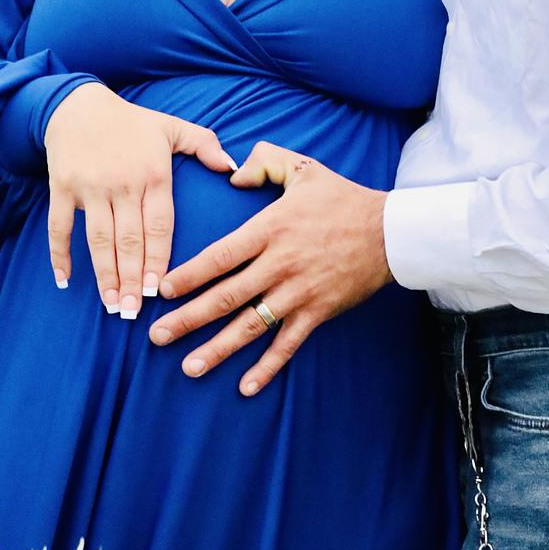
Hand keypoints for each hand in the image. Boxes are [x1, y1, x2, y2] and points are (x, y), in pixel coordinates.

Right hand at [43, 84, 235, 315]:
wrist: (78, 104)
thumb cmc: (131, 120)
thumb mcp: (172, 126)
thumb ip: (204, 145)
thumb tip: (232, 168)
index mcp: (154, 175)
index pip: (159, 227)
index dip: (159, 260)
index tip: (161, 292)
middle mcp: (123, 184)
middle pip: (129, 240)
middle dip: (133, 279)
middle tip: (135, 312)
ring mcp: (90, 187)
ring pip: (98, 239)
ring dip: (104, 274)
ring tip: (111, 304)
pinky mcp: (62, 187)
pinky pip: (59, 226)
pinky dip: (59, 253)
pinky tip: (65, 279)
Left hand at [148, 140, 393, 394]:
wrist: (391, 232)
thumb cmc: (342, 199)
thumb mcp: (303, 168)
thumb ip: (264, 163)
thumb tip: (233, 175)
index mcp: (269, 229)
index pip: (220, 256)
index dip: (189, 275)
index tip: (163, 290)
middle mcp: (279, 264)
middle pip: (225, 297)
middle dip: (188, 319)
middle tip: (157, 336)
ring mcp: (298, 292)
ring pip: (250, 326)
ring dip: (218, 349)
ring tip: (189, 367)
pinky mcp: (317, 312)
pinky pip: (287, 344)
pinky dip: (267, 367)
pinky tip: (246, 386)